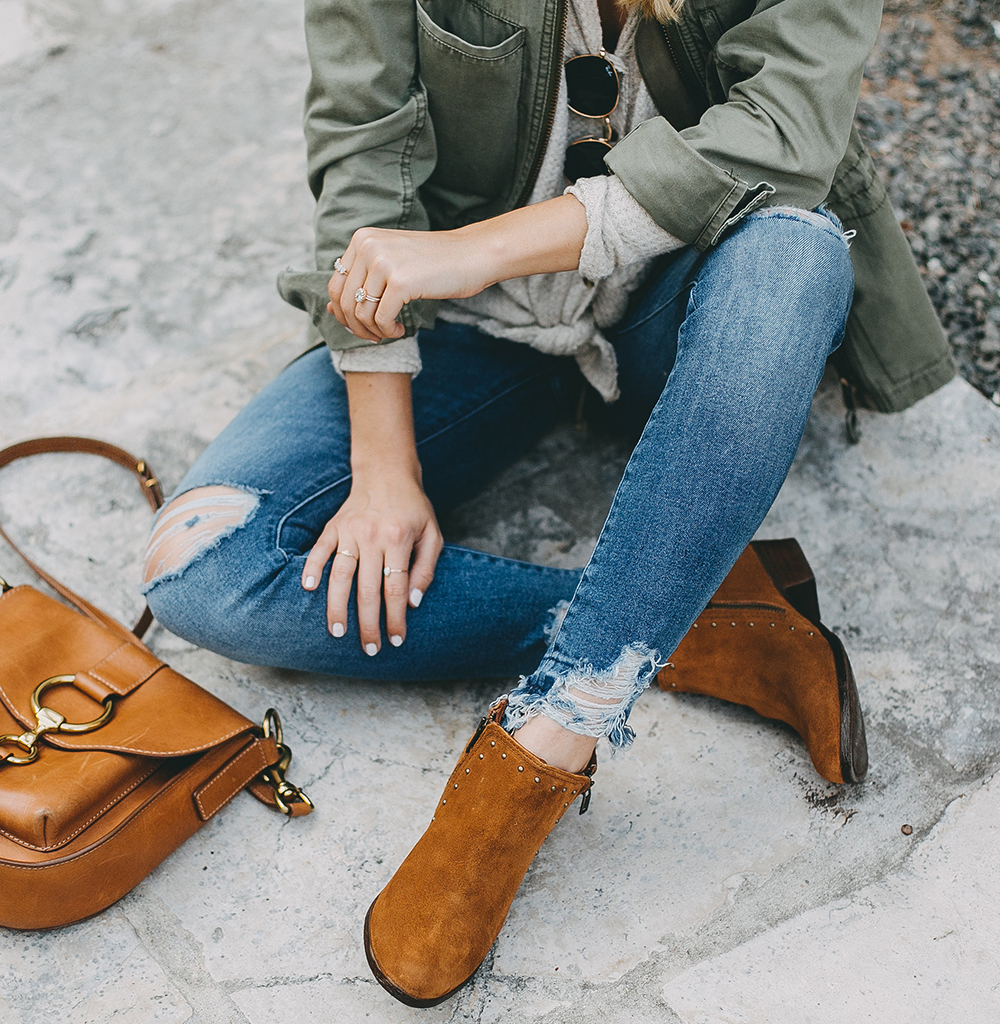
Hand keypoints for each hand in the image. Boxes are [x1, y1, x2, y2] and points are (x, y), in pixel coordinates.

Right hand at [301, 467, 442, 654]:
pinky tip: (308, 589)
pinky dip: (312, 568)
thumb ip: (426, 569)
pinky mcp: (333, 526)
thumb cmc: (413, 509)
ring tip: (337, 632)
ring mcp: (349, 531)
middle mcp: (372, 536)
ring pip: (340, 575)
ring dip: (337, 607)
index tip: (395, 639)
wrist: (387, 473)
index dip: (395, 617)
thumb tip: (413, 603)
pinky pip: (319, 550)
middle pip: (367, 589)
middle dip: (368, 623)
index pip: (395, 588)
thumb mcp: (432, 535)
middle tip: (370, 648)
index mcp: (398, 539)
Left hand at [328, 193, 588, 342]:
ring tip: (392, 332)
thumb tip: (329, 308)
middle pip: (343, 302)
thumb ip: (362, 280)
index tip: (364, 325)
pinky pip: (381, 319)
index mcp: (361, 239)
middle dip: (357, 327)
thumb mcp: (392, 262)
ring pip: (361, 313)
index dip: (344, 313)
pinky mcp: (400, 281)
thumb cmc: (435, 263)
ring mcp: (383, 262)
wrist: (473, 255)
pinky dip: (389, 332)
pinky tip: (402, 329)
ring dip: (375, 331)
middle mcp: (368, 246)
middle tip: (376, 336)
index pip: (335, 286)